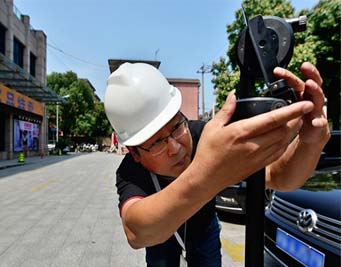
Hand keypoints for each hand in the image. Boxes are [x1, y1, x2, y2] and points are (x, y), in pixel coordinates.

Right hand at [193, 91, 313, 186]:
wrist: (206, 178)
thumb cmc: (207, 153)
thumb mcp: (212, 127)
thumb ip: (226, 110)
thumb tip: (233, 95)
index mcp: (241, 132)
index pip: (273, 119)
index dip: (292, 111)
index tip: (304, 104)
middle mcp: (253, 145)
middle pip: (284, 130)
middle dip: (297, 119)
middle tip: (301, 109)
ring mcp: (258, 157)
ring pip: (283, 141)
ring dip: (293, 131)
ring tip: (296, 121)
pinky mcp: (259, 165)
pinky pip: (278, 153)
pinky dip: (285, 143)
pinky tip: (284, 137)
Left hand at [274, 62, 329, 143]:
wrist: (312, 131)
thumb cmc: (299, 115)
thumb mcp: (289, 104)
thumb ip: (279, 97)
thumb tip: (260, 93)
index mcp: (301, 93)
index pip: (295, 80)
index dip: (287, 74)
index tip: (277, 70)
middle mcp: (311, 98)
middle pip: (311, 83)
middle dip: (309, 73)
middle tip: (304, 66)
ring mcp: (317, 110)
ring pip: (318, 97)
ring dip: (314, 90)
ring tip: (310, 84)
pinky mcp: (320, 124)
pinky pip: (321, 122)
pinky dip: (319, 121)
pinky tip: (315, 122)